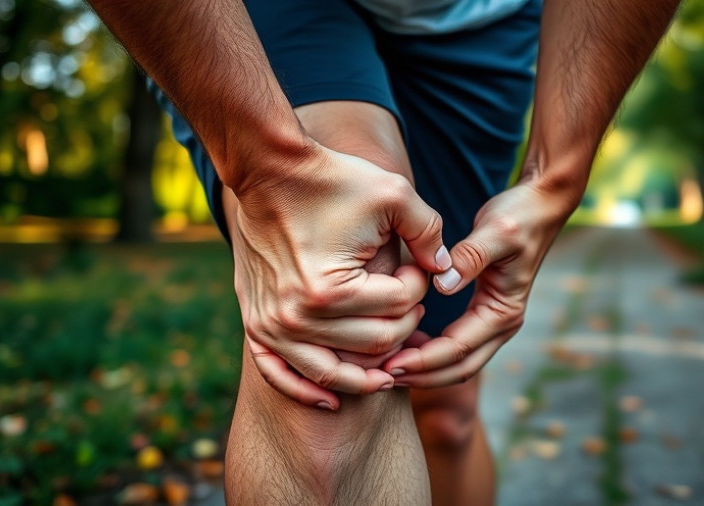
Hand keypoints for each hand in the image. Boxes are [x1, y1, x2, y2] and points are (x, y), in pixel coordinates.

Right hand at [230, 140, 451, 408]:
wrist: (268, 169)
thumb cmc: (332, 179)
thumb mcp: (392, 194)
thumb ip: (429, 232)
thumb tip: (447, 269)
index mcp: (332, 290)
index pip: (399, 308)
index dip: (420, 287)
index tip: (418, 267)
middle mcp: (297, 317)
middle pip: (374, 343)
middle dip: (403, 321)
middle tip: (407, 297)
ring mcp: (272, 325)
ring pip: (333, 373)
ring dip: (367, 372)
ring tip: (391, 368)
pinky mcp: (256, 323)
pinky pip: (280, 373)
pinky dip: (306, 390)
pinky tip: (333, 400)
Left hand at [383, 182, 568, 386]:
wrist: (540, 205)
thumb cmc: (519, 216)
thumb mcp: (496, 232)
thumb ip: (470, 258)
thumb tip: (443, 285)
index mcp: (503, 311)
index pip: (458, 350)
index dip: (423, 362)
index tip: (390, 363)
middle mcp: (502, 323)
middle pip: (459, 369)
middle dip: (421, 376)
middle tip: (381, 375)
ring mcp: (494, 321)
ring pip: (458, 363)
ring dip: (424, 368)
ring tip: (385, 364)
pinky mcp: (484, 312)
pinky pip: (455, 344)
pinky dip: (430, 351)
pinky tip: (403, 341)